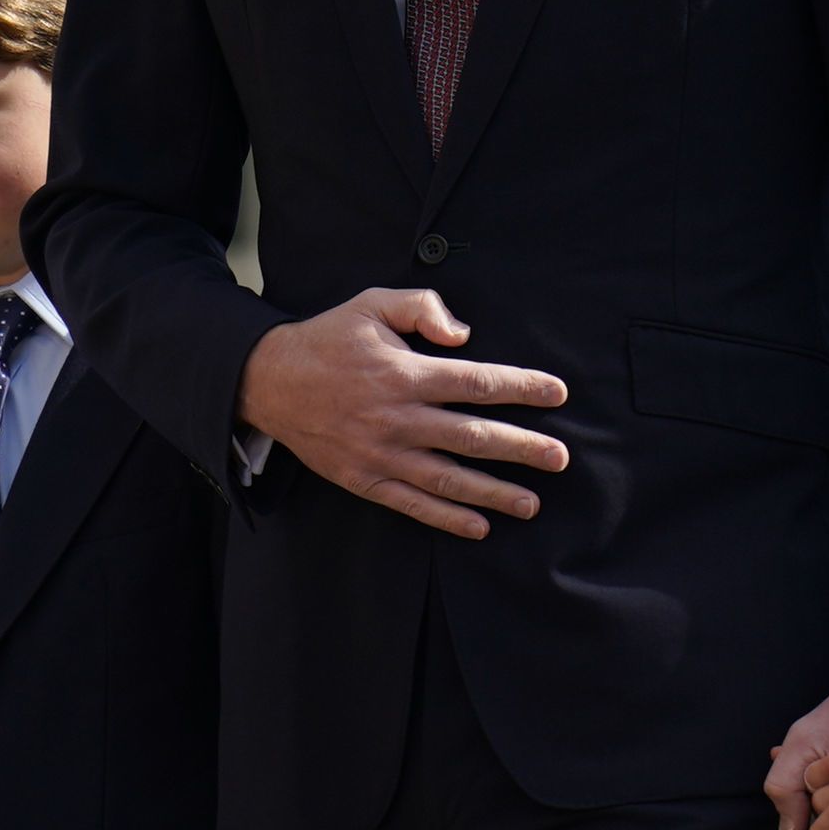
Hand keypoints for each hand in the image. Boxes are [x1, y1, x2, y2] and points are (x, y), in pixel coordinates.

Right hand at [236, 288, 568, 539]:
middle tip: (560, 458)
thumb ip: (422, 308)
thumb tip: (464, 334)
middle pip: (474, 437)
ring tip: (531, 503)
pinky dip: (448, 518)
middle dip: (522, 448)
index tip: (556, 393)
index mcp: (405, 374)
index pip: (478, 383)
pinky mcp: (364, 479)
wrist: (268, 381)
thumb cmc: (328, 340)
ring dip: (494, 492)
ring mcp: (381, 454)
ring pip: (450, 479)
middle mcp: (398, 418)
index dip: (522, 388)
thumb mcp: (372, 304)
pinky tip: (479, 525)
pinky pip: (413, 504)